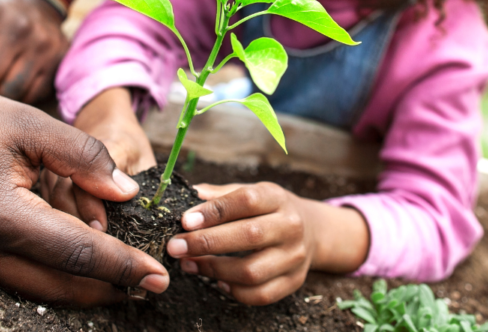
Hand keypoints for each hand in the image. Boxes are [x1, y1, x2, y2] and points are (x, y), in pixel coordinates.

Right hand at [0, 81, 168, 304]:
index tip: (158, 274)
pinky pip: (7, 279)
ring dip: (78, 291)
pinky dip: (45, 279)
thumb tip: (126, 193)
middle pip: (57, 286)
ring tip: (119, 283)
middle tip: (148, 287)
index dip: (122, 265)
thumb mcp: (27, 123)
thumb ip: (81, 157)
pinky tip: (71, 269)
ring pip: (32, 290)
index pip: (76, 253)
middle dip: (107, 290)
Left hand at [165, 182, 317, 304]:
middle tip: (176, 246)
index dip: (214, 211)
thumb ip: (221, 195)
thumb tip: (189, 195)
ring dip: (214, 270)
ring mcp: (294, 257)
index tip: (185, 221)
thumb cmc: (269, 210)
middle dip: (207, 243)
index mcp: (277, 198)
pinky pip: (260, 294)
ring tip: (189, 264)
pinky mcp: (293, 281)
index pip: (246, 201)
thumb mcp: (251, 192)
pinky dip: (233, 290)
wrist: (311, 231)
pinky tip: (216, 280)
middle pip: (249, 236)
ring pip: (252, 271)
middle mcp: (290, 226)